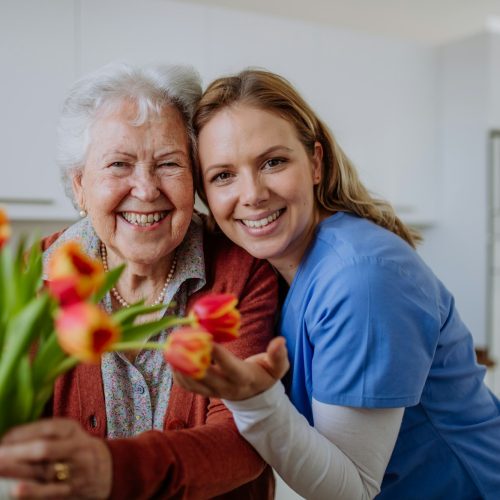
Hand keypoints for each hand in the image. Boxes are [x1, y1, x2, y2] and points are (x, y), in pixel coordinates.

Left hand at [0, 418, 111, 498]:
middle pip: (43, 449)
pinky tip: (17, 490)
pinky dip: (33, 492)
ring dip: (18, 471)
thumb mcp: (67, 433)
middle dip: (16, 452)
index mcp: (70, 429)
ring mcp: (74, 470)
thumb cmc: (78, 448)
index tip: (2, 440)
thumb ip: (42, 433)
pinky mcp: (71, 490)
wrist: (108, 468)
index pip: (45, 428)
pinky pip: (50, 492)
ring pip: (44, 471)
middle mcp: (74, 447)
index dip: (20, 435)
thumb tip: (7, 439)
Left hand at [174, 336, 288, 400]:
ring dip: (179, 365)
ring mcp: (213, 392)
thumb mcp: (277, 368)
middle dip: (191, 358)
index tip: (207, 338)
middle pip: (205, 376)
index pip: (229, 367)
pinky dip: (177, 372)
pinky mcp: (204, 392)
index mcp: (244, 379)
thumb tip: (280, 341)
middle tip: (181, 338)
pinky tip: (172, 357)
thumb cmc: (265, 375)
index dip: (218, 355)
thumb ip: (279, 356)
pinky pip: (187, 385)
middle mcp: (226, 387)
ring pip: (192, 382)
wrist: (255, 396)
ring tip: (172, 345)